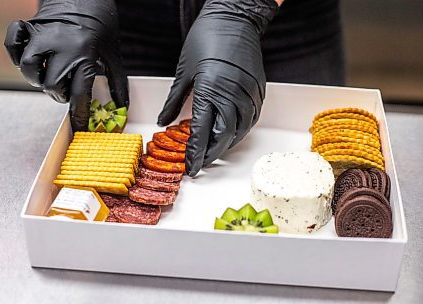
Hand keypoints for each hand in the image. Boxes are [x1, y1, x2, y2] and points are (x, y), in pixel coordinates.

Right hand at [4, 0, 127, 130]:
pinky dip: (16, 53)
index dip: (78, 114)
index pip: (78, 94)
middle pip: (51, 86)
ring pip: (27, 68)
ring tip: (49, 76)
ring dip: (37, 79)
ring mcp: (41, 36)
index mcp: (84, 55)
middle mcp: (60, 47)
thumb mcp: (113, 53)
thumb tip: (122, 106)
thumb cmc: (102, 24)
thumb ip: (117, 81)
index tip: (78, 126)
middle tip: (67, 91)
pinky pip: (12, 43)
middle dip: (59, 95)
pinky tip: (30, 58)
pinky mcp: (29, 26)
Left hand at [158, 0, 277, 176]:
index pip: (202, 132)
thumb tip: (164, 121)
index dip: (196, 153)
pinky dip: (241, 130)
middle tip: (201, 163)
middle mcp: (233, 94)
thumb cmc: (206, 38)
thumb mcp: (184, 70)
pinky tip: (231, 133)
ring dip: (227, 145)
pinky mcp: (259, 89)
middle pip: (223, 137)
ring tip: (214, 151)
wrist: (235, 18)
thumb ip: (174, 100)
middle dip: (212, 155)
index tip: (190, 167)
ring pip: (240, 131)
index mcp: (210, 90)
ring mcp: (249, 92)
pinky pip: (252, 118)